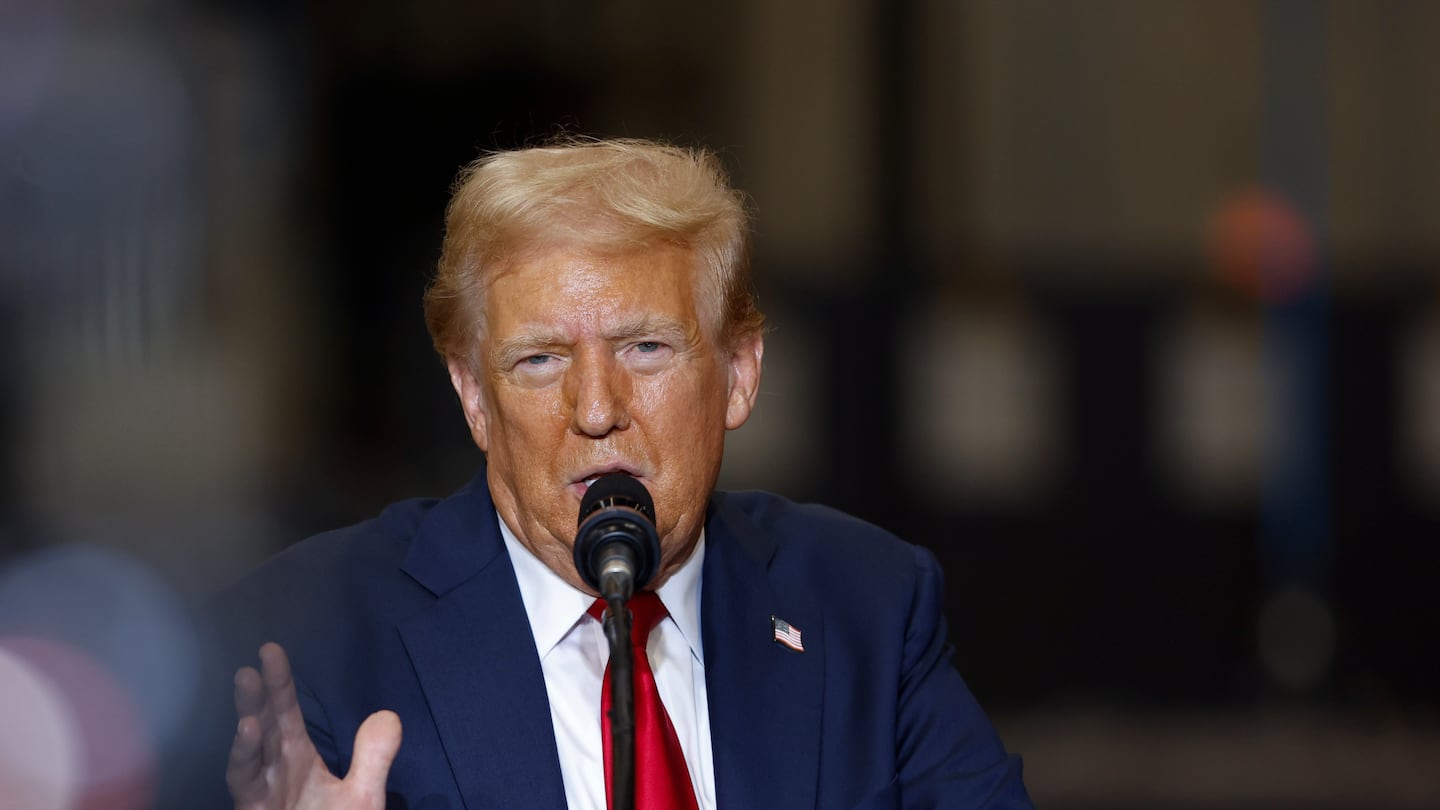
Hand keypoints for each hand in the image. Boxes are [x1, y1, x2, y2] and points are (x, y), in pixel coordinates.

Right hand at [228, 642, 401, 809]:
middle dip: (256, 697)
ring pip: (248, 755)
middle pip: (263, 727)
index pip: (286, 714)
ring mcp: (260, 796)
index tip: (270, 649)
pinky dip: (245, 758)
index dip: (279, 683)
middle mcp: (273, 773)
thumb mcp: (362, 797)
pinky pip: (245, 785)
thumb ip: (373, 758)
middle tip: (251, 664)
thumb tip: (389, 715)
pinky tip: (250, 733)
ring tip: (246, 688)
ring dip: (246, 724)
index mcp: (296, 759)